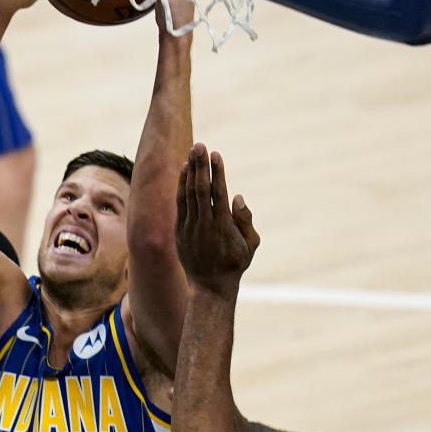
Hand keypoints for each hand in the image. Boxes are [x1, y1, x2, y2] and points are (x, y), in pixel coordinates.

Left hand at [175, 143, 259, 296]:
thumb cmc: (235, 264)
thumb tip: (237, 197)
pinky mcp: (180, 231)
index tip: (216, 155)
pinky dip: (180, 186)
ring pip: (187, 194)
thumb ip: (246, 220)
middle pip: (200, 189)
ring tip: (191, 153)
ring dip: (189, 172)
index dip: (216, 172)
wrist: (210, 286)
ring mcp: (189, 227)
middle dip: (200, 165)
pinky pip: (179, 204)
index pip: (218, 193)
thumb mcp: (251, 245)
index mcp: (223, 226)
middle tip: (200, 145)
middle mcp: (204, 224)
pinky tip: (184, 171)